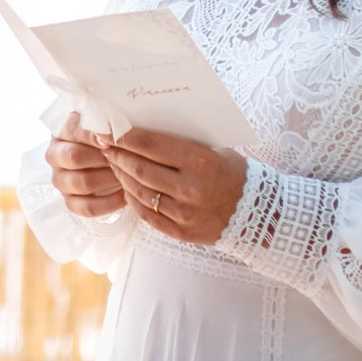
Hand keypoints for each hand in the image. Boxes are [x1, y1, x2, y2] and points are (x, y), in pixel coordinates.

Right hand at [44, 112, 124, 216]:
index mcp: (60, 131)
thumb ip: (105, 121)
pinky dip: (109, 203)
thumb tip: (113, 130)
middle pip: (76, 157)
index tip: (113, 138)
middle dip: (105, 157)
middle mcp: (55, 156)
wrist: (105, 154)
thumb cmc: (108, 134)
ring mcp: (60, 180)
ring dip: (110, 179)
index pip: (74, 131)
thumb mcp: (104, 122)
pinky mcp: (70, 201)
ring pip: (83, 182)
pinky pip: (87, 207)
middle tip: (127, 156)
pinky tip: (126, 195)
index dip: (93, 135)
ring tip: (130, 174)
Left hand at [99, 127, 246, 245]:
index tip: (108, 130)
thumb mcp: (211, 150)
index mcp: (200, 162)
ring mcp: (184, 213)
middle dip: (118, 155)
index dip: (125, 137)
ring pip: (140, 192)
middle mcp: (190, 188)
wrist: (256, 213)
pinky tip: (127, 188)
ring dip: (122, 176)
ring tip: (114, 164)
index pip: (151, 145)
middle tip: (105, 145)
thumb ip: (180, 143)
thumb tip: (142, 129)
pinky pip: (147, 215)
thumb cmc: (231, 172)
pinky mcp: (181, 232)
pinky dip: (133, 199)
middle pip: (140, 169)